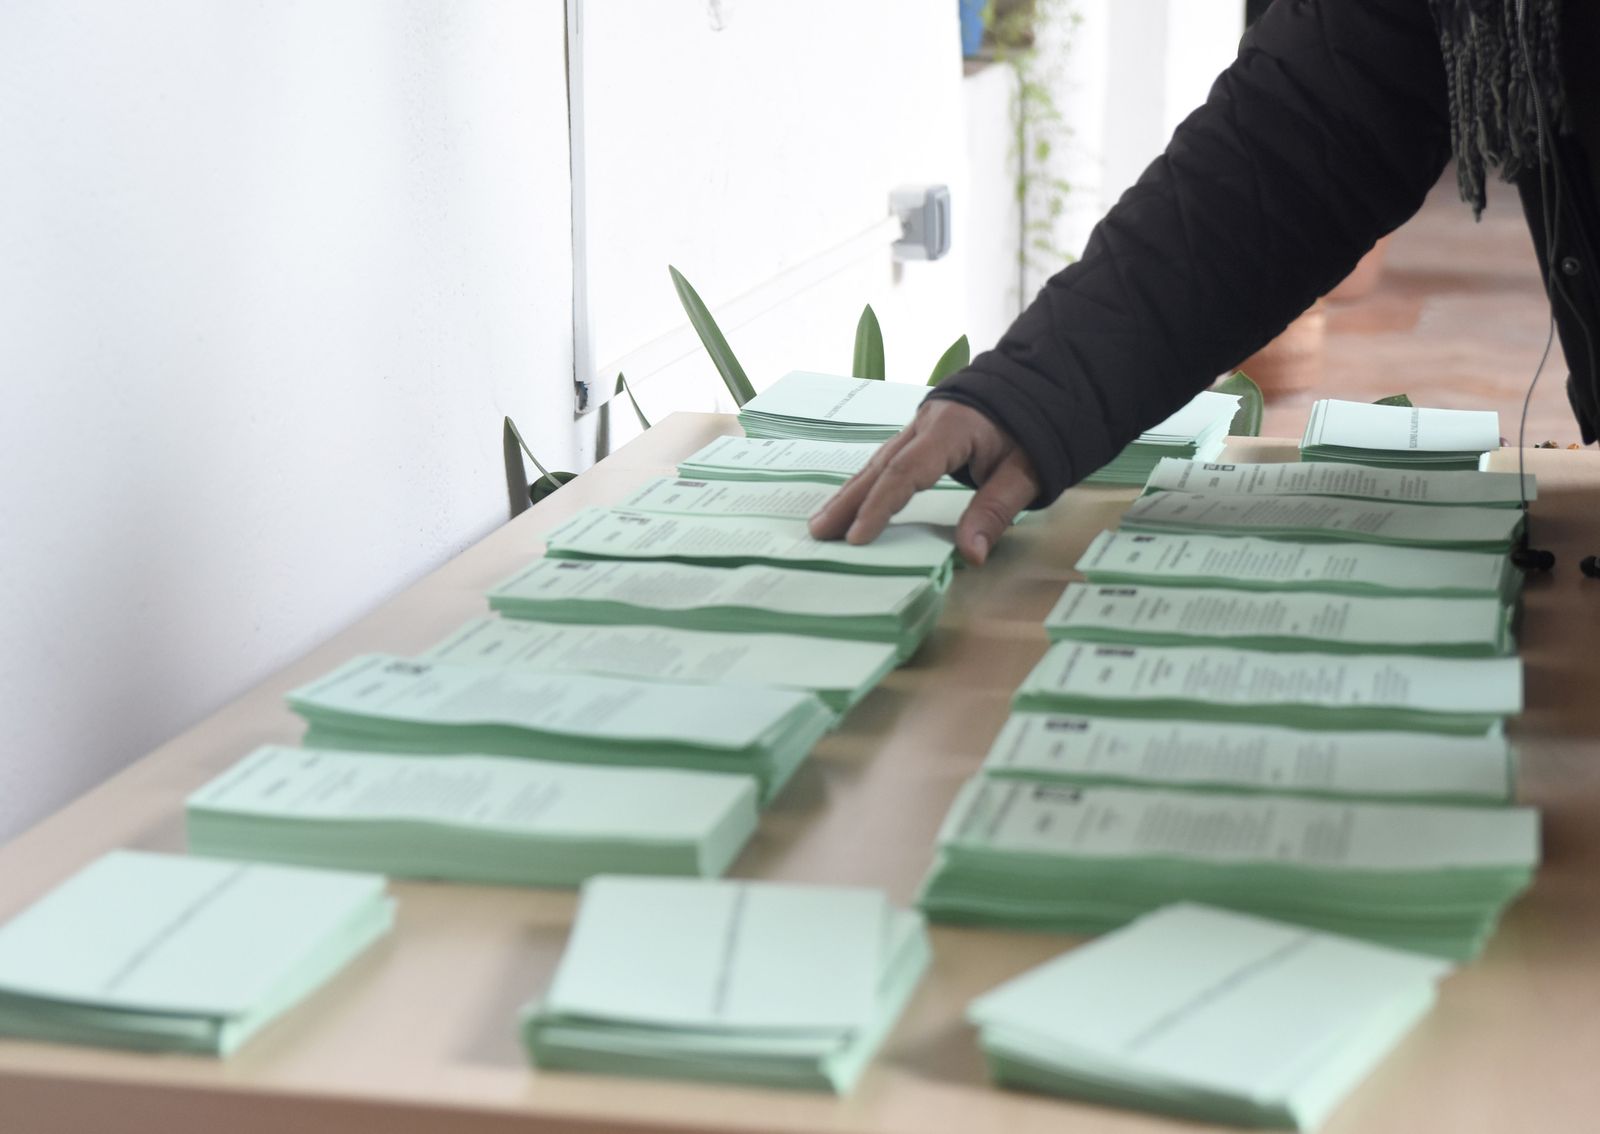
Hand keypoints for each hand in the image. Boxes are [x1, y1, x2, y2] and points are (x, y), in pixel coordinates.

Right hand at [807, 401, 1039, 565]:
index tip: (857, 537)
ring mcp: (918, 426)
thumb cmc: (1034, 428)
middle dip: (848, 502)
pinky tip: (849, 501)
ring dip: (850, 494)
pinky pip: (886, 460)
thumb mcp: (1025, 472)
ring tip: (822, 523)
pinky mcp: (919, 433)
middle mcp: (925, 424)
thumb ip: (995, 511)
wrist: (1038, 384)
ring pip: (877, 462)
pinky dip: (865, 482)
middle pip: (880, 467)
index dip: (879, 506)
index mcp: (950, 429)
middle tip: (820, 532)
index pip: (906, 472)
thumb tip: (971, 555)